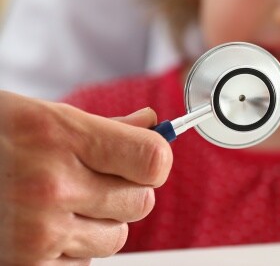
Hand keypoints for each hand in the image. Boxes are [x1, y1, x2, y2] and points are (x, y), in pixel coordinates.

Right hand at [0, 91, 172, 264]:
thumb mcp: (47, 115)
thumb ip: (107, 126)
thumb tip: (152, 124)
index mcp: (61, 136)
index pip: (152, 160)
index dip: (155, 159)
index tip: (146, 157)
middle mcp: (51, 186)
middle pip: (141, 202)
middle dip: (129, 190)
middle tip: (99, 177)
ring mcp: (36, 232)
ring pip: (116, 237)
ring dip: (103, 222)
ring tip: (68, 201)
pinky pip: (84, 265)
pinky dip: (76, 249)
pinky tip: (49, 225)